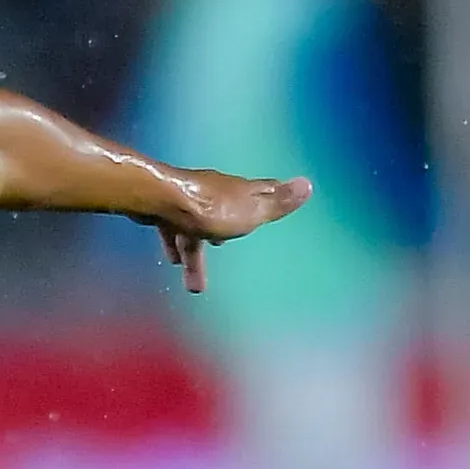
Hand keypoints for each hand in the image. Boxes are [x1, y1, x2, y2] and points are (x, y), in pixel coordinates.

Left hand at [143, 172, 311, 292]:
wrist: (162, 199)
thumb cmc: (210, 210)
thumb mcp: (252, 211)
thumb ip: (277, 202)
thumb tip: (307, 184)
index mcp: (240, 192)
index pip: (263, 190)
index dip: (273, 193)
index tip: (280, 192)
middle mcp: (216, 191)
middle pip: (226, 214)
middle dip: (228, 233)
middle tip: (226, 249)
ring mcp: (189, 200)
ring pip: (197, 229)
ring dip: (196, 254)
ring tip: (195, 284)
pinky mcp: (166, 208)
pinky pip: (174, 229)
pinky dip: (175, 245)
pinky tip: (173, 261)